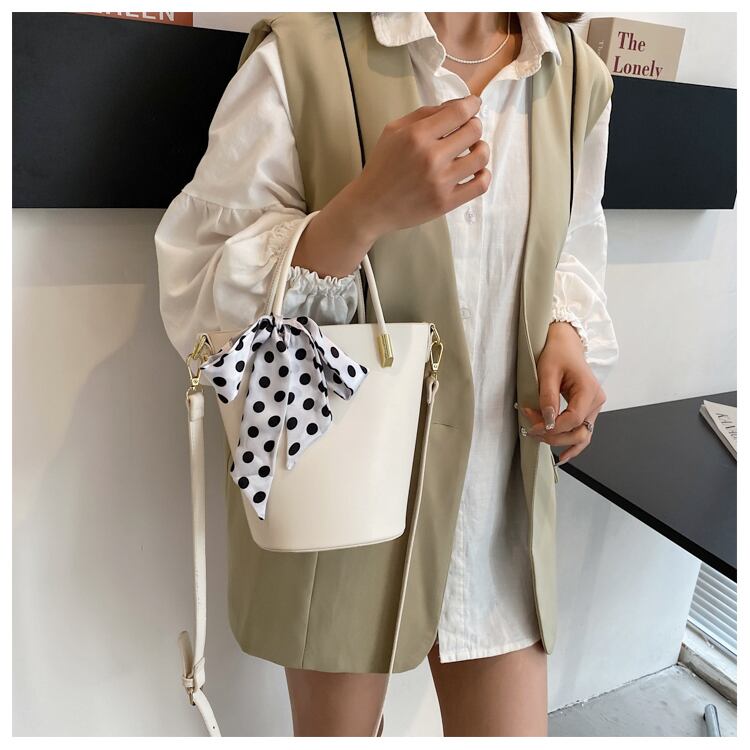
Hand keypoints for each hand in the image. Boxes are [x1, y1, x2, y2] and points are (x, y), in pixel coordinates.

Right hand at [351, 95, 491, 236]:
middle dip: (474, 126)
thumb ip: (424, 114)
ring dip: (481, 148)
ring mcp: (440, 182)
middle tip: (467, 131)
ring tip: (472, 150)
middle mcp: (431, 157)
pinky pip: (480, 185)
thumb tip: (456, 106)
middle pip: (474, 131)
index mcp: (417, 136)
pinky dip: (483, 174)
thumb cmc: (382, 166)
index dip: (472, 104)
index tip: (474, 105)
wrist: (371, 206)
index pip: (459, 112)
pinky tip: (475, 171)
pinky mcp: (446, 202)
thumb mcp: (393, 131)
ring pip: (481, 156)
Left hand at [520, 322, 605, 464]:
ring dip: (560, 440)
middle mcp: (596, 401)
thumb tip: (546, 421)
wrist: (566, 343)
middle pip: (578, 431)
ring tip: (540, 439)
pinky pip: (582, 431)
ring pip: (582, 435)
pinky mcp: (587, 409)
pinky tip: (562, 455)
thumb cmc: (557, 353)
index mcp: (589, 390)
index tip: (532, 426)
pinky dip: (572, 443)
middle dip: (553, 435)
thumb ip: (548, 397)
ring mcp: (594, 407)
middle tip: (530, 428)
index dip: (552, 427)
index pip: (573, 419)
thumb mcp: (547, 371)